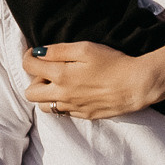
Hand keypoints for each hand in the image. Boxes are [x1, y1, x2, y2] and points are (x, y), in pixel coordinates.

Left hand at [24, 36, 164, 117]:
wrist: (136, 85)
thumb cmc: (113, 63)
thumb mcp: (85, 48)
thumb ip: (58, 50)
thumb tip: (38, 52)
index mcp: (61, 75)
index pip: (28, 67)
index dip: (28, 56)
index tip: (35, 53)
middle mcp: (62, 95)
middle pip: (30, 93)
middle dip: (34, 80)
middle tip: (48, 70)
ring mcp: (72, 108)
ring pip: (44, 107)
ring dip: (46, 95)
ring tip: (60, 83)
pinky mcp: (84, 115)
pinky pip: (63, 113)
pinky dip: (62, 103)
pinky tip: (75, 92)